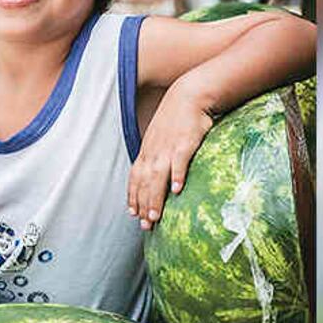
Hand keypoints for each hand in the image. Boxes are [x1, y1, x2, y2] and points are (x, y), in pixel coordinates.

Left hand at [128, 89, 212, 230]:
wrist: (189, 96)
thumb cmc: (176, 118)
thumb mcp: (161, 137)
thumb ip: (157, 156)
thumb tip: (159, 175)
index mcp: (147, 151)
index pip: (135, 178)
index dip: (133, 197)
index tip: (133, 214)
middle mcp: (153, 152)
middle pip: (144, 183)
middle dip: (143, 205)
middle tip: (145, 225)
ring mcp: (168, 148)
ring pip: (157, 177)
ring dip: (155, 198)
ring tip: (155, 216)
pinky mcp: (185, 142)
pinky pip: (179, 161)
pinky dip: (176, 175)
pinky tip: (177, 190)